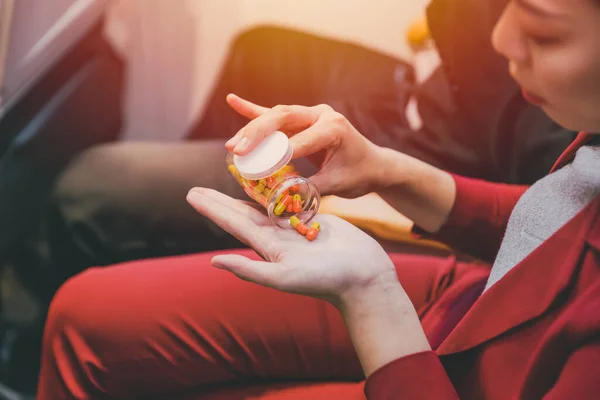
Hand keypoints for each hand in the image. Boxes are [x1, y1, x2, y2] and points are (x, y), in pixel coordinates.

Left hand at [186, 187, 399, 304]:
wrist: (363, 278)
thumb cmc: (326, 280)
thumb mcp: (284, 277)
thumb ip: (250, 270)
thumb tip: (214, 261)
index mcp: (268, 248)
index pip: (233, 223)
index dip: (212, 209)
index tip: (191, 194)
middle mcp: (278, 237)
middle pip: (242, 213)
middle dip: (220, 201)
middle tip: (197, 187)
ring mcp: (295, 228)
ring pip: (265, 204)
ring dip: (246, 192)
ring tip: (230, 181)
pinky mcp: (314, 219)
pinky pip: (291, 200)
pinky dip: (278, 188)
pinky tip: (270, 180)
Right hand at [225, 94, 383, 197]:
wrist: (373, 163)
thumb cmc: (359, 173)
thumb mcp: (338, 185)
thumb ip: (310, 189)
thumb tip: (280, 198)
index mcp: (334, 127)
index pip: (303, 139)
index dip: (281, 154)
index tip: (261, 169)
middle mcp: (321, 115)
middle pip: (283, 117)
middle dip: (257, 134)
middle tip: (237, 150)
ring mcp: (309, 115)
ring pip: (275, 117)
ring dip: (252, 130)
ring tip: (233, 145)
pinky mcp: (300, 120)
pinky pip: (273, 114)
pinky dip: (252, 110)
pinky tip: (232, 100)